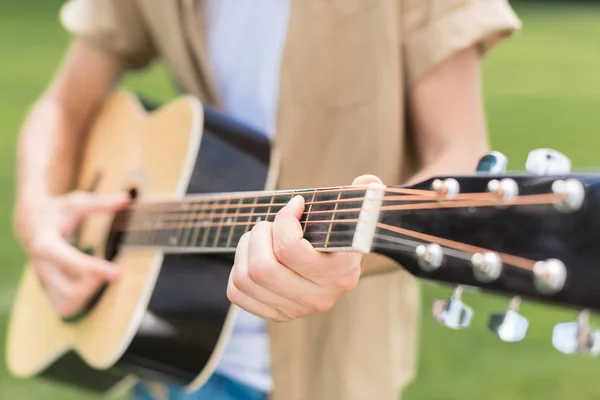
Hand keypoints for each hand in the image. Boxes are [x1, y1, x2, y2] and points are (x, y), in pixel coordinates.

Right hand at [13, 191, 129, 316]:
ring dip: (89, 295)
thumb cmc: (56, 212)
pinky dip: (81, 301)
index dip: (92, 268)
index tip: (117, 273)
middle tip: (112, 271)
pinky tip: (92, 285)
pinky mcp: (48, 289)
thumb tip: (126, 199)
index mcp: (44, 244)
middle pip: (68, 290)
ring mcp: (43, 280)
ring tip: (102, 276)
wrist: (30, 223)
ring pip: (66, 303)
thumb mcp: (75, 202)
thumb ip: (100, 203)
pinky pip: (64, 307)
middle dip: (94, 284)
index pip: (67, 260)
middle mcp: (41, 266)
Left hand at [227, 175, 383, 321]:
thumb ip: (365, 197)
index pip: (290, 248)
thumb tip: (369, 183)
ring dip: (246, 249)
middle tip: (269, 224)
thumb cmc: (343, 233)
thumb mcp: (358, 214)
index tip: (296, 202)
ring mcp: (296, 310)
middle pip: (263, 268)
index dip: (284, 218)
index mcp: (340, 273)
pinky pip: (237, 292)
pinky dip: (238, 268)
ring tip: (260, 236)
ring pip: (247, 278)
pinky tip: (254, 255)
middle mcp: (319, 298)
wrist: (341, 266)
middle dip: (258, 235)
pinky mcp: (276, 315)